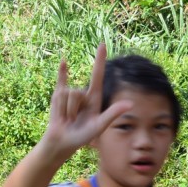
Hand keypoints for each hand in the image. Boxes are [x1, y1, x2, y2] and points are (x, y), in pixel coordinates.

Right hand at [43, 44, 132, 159]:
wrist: (62, 142)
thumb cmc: (81, 137)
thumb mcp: (99, 126)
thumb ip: (112, 113)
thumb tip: (130, 103)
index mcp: (94, 98)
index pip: (97, 75)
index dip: (99, 59)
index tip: (102, 45)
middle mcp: (83, 93)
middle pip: (77, 92)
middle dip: (73, 108)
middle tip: (74, 120)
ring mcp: (69, 93)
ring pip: (66, 95)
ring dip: (65, 110)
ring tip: (66, 119)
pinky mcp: (58, 95)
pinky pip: (60, 81)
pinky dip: (61, 72)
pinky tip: (64, 61)